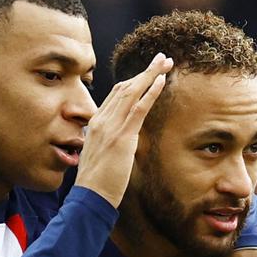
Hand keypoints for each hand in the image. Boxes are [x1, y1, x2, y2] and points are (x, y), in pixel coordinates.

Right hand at [73, 51, 172, 207]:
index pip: (116, 95)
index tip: (149, 72)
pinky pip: (138, 109)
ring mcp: (110, 127)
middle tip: (163, 58)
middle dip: (145, 71)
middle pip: (125, 87)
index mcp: (96, 123)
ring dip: (151, 75)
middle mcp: (101, 120)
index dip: (134, 81)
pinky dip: (150, 93)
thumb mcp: (102, 156)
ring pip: (132, 93)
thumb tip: (124, 141)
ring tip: (166, 62)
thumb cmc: (97, 183)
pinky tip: (161, 81)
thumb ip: (111, 142)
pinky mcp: (121, 137)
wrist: (89, 198)